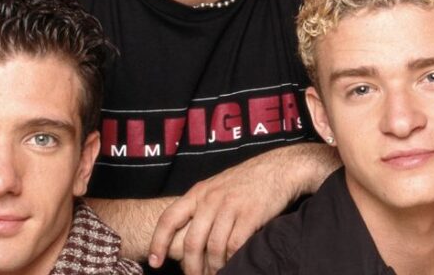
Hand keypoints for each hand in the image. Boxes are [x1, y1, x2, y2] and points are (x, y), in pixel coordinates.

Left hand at [148, 145, 330, 274]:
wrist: (279, 168)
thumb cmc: (248, 181)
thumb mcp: (217, 187)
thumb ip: (202, 207)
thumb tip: (190, 238)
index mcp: (198, 192)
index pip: (169, 219)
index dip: (158, 242)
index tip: (154, 262)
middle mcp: (211, 199)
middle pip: (191, 241)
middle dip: (191, 267)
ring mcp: (230, 206)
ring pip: (213, 247)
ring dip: (213, 268)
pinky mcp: (250, 215)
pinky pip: (234, 245)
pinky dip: (232, 259)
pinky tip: (233, 264)